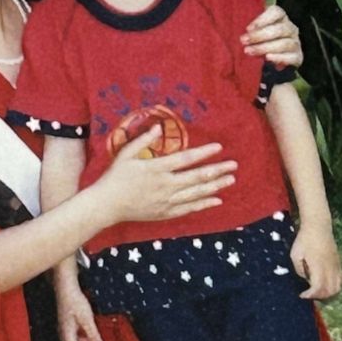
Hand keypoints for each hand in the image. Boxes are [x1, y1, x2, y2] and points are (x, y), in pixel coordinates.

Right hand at [54, 277, 102, 340]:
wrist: (66, 288)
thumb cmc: (74, 302)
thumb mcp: (87, 319)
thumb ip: (93, 335)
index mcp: (67, 334)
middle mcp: (64, 333)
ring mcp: (65, 328)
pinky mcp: (67, 323)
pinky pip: (75, 336)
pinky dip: (84, 339)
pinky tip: (91, 337)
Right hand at [94, 127, 237, 225]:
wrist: (107, 205)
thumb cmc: (115, 177)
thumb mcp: (125, 154)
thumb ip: (143, 140)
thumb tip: (158, 127)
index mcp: (157, 168)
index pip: (186, 159)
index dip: (204, 153)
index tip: (219, 147)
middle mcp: (166, 185)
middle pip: (197, 177)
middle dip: (217, 170)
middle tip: (234, 166)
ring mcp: (167, 201)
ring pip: (197, 193)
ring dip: (215, 186)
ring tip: (231, 180)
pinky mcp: (165, 213)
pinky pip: (189, 208)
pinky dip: (204, 204)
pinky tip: (217, 200)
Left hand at [239, 0, 302, 68]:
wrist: (268, 61)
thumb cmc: (261, 36)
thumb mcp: (257, 19)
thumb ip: (259, 1)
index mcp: (281, 16)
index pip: (276, 12)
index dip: (262, 19)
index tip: (247, 27)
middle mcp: (291, 28)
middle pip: (279, 29)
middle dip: (259, 36)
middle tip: (243, 41)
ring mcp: (296, 43)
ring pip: (284, 43)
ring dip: (265, 48)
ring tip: (248, 52)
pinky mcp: (298, 57)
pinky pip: (291, 57)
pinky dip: (280, 58)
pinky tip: (268, 59)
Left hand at [290, 223, 341, 299]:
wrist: (318, 226)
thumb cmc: (304, 240)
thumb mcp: (295, 255)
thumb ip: (299, 270)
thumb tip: (306, 278)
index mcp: (318, 267)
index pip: (318, 288)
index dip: (310, 295)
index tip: (302, 295)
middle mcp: (330, 268)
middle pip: (330, 291)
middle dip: (319, 296)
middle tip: (309, 294)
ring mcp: (336, 266)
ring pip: (338, 287)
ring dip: (328, 293)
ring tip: (317, 290)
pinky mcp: (338, 263)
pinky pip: (340, 279)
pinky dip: (334, 285)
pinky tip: (325, 283)